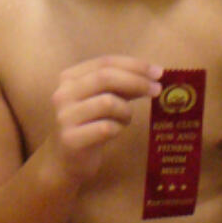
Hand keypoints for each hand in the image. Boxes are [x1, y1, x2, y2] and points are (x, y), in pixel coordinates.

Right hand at [51, 56, 162, 182]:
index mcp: (70, 78)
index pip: (105, 62)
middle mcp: (63, 93)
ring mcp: (65, 117)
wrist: (64, 161)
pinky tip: (116, 131)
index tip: (157, 71)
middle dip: (136, 81)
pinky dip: (118, 128)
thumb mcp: (101, 99)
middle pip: (105, 77)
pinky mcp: (71, 139)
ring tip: (126, 119)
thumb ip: (120, 86)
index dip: (134, 65)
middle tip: (157, 89)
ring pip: (108, 102)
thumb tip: (152, 75)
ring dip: (126, 111)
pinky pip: (106, 128)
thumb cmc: (88, 125)